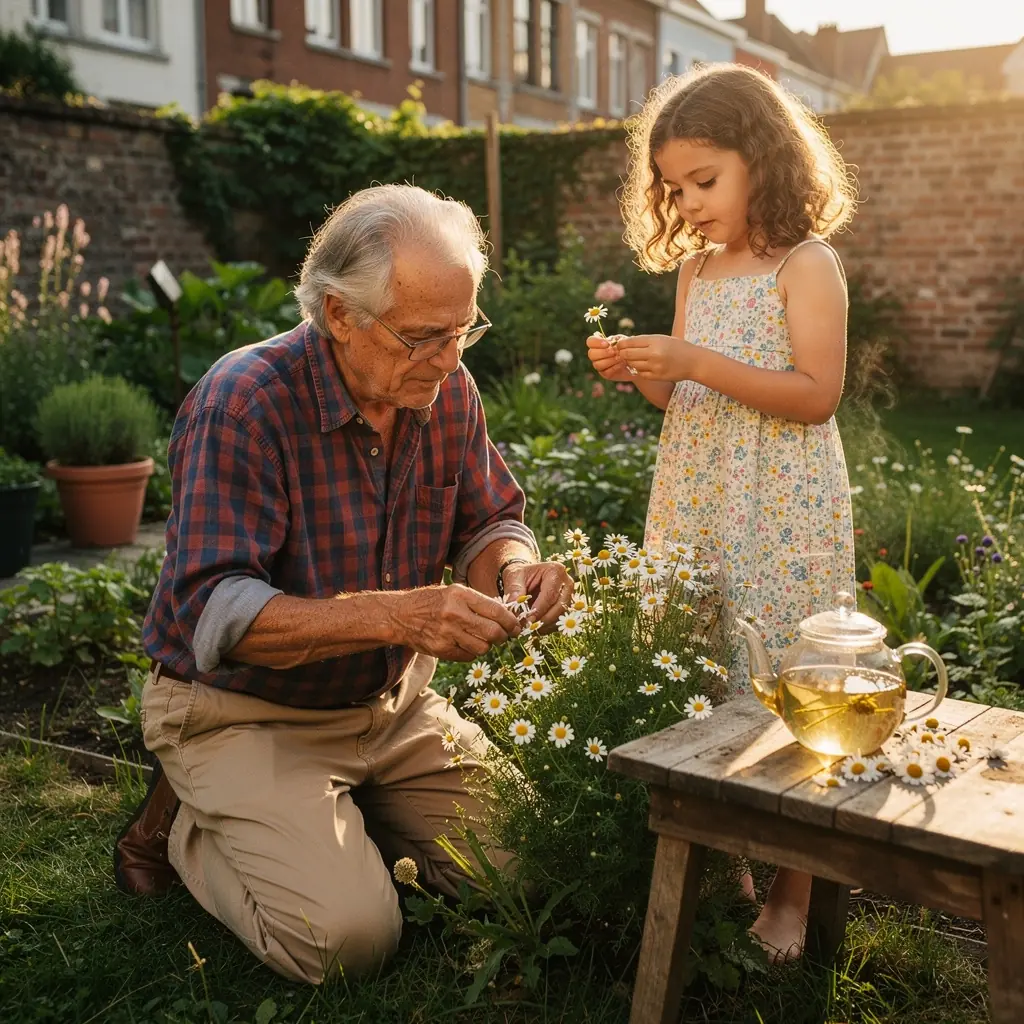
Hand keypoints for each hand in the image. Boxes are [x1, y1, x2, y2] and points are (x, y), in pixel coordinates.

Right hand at [392, 584, 522, 660]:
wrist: (400, 615)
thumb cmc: (431, 601)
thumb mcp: (454, 591)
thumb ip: (477, 602)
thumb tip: (506, 615)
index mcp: (460, 595)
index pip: (496, 611)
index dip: (511, 621)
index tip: (516, 626)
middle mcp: (454, 614)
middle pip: (493, 632)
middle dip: (503, 636)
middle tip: (504, 635)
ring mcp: (447, 634)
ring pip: (483, 647)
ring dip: (487, 645)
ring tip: (482, 638)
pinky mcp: (441, 649)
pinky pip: (468, 656)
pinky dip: (472, 652)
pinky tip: (467, 643)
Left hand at [501, 561, 573, 634]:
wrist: (525, 576)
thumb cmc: (520, 574)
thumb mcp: (514, 577)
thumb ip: (514, 590)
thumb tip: (515, 608)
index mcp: (555, 571)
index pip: (550, 594)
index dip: (539, 609)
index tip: (528, 619)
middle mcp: (567, 583)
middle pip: (560, 606)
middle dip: (544, 619)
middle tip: (529, 627)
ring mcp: (569, 595)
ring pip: (561, 615)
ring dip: (546, 624)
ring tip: (531, 627)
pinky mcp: (566, 606)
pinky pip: (560, 620)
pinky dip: (548, 626)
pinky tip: (536, 626)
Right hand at [586, 334, 635, 382]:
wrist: (635, 360)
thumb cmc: (626, 348)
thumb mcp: (622, 341)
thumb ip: (615, 340)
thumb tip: (610, 342)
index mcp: (598, 344)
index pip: (590, 341)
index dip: (596, 342)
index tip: (607, 344)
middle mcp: (596, 355)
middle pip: (591, 354)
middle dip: (603, 353)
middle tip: (614, 352)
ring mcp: (599, 365)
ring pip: (597, 364)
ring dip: (610, 360)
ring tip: (620, 358)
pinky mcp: (605, 374)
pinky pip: (606, 372)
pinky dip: (615, 367)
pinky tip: (622, 364)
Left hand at [613, 334, 695, 381]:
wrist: (694, 362)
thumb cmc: (677, 347)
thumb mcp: (662, 339)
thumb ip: (646, 341)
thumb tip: (626, 343)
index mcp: (655, 341)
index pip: (630, 342)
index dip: (621, 344)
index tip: (619, 345)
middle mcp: (654, 354)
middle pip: (628, 354)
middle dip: (623, 354)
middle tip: (622, 353)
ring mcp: (655, 366)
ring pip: (632, 365)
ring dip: (631, 362)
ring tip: (635, 359)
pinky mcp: (656, 376)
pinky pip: (640, 373)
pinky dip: (639, 370)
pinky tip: (644, 366)